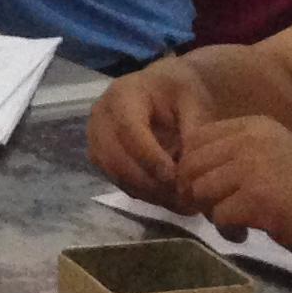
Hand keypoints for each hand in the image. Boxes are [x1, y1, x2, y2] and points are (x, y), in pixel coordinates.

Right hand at [89, 55, 217, 206]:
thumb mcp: (194, 102)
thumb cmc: (181, 92)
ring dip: (146, 192)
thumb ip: (193, 131)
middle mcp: (101, 116)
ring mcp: (97, 138)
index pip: (128, 129)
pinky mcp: (101, 157)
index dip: (149, 156)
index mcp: (123, 94)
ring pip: (114, 173)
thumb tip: (190, 168)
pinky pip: (118, 181)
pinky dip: (143, 193)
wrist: (166, 89)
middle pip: (115, 156)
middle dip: (148, 181)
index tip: (174, 177)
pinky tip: (169, 198)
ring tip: (180, 203)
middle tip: (181, 197)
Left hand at [174, 114, 291, 259]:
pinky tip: (248, 234)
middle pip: (190, 165)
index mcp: (254, 126)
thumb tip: (189, 172)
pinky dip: (228, 231)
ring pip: (200, 191)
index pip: (195, 139)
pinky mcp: (259, 199)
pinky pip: (219, 216)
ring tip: (236, 223)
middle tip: (217, 211)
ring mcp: (254, 168)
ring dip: (212, 214)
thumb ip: (238, 155)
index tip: (208, 190)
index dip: (192, 168)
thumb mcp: (275, 156)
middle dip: (196, 193)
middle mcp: (250, 140)